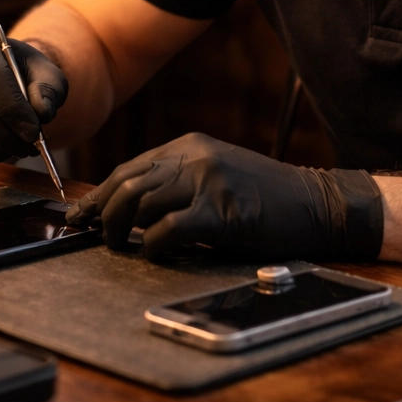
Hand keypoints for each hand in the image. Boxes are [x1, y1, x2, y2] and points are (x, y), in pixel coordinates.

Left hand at [66, 132, 382, 261]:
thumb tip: (129, 208)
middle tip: (99, 235)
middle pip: (128, 183)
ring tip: (123, 247)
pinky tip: (156, 253)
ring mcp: (209, 181)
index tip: (82, 216)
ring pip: (141, 202)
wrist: (319, 205)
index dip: (101, 195)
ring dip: (124, 229)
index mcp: (190, 147)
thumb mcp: (217, 177)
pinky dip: (155, 245)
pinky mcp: (223, 211)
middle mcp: (195, 157)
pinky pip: (170, 228)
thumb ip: (177, 184)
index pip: (129, 168)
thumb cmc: (266, 199)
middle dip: (105, 212)